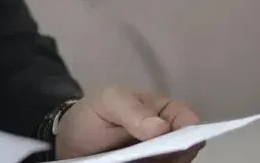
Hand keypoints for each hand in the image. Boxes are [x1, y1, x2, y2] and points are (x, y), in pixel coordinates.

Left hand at [54, 87, 202, 161]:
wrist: (71, 140)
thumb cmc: (94, 114)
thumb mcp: (107, 102)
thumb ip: (131, 110)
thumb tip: (162, 127)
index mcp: (165, 113)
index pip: (189, 121)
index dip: (188, 132)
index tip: (173, 143)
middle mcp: (168, 139)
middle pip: (185, 151)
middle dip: (174, 157)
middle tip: (151, 158)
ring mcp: (159, 159)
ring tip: (137, 160)